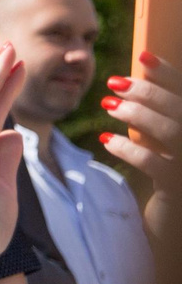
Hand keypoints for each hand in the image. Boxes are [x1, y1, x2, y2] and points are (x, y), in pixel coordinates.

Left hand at [99, 50, 179, 242]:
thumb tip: (131, 84)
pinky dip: (131, 149)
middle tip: (114, 83)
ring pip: (174, 133)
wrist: (172, 228)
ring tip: (108, 106)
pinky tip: (108, 140)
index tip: (144, 56)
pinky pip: (158, 166)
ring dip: (139, 115)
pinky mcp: (179, 190)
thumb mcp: (165, 144)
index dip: (170, 74)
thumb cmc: (166, 177)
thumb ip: (160, 117)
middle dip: (149, 92)